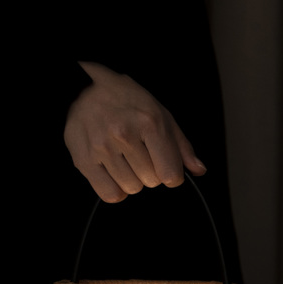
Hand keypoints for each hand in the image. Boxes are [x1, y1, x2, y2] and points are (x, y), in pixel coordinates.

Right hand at [64, 61, 205, 202]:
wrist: (83, 89)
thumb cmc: (126, 101)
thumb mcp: (160, 114)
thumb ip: (180, 145)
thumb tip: (199, 170)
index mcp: (149, 121)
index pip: (170, 174)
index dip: (171, 175)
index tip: (164, 166)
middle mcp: (125, 134)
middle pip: (151, 182)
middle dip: (150, 173)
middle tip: (138, 155)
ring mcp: (102, 148)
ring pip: (131, 189)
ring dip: (132, 180)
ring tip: (123, 159)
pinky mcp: (84, 160)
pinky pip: (110, 194)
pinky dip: (116, 190)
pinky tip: (114, 173)